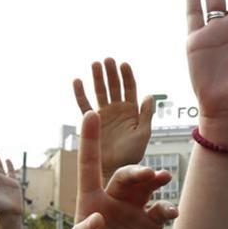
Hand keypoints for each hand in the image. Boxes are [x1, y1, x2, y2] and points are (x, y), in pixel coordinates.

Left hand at [66, 112, 178, 228]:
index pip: (89, 166)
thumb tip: (96, 219)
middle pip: (125, 175)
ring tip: (163, 178)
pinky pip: (161, 208)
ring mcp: (133, 209)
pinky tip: (172, 212)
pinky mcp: (150, 223)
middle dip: (137, 171)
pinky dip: (168, 207)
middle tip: (150, 175)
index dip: (89, 140)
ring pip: (146, 185)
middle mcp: (113, 200)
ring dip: (155, 179)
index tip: (89, 114)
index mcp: (91, 201)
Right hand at [73, 58, 153, 178]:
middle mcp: (117, 110)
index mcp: (132, 111)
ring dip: (98, 78)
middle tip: (108, 59)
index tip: (124, 64)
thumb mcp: (143, 134)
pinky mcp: (91, 121)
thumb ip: (146, 115)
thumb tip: (149, 95)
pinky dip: (80, 93)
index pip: (130, 89)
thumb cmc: (131, 154)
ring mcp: (104, 114)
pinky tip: (78, 81)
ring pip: (100, 92)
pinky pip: (83, 104)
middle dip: (112, 73)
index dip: (127, 76)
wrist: (114, 169)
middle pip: (114, 86)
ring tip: (95, 64)